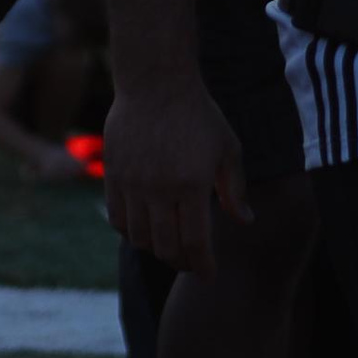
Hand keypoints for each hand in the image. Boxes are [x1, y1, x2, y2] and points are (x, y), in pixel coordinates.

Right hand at [100, 74, 247, 277]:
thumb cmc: (199, 115)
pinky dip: (130, 232)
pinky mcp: (113, 175)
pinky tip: (144, 230)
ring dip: (156, 250)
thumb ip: (235, 189)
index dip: (202, 266)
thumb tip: (244, 221)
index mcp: (191, 185)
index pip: (195, 243)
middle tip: (191, 263)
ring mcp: (132, 183)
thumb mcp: (227, 149)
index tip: (208, 275)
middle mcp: (159, 189)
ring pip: (139, 238)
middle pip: (165, 247)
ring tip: (169, 247)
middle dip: (181, 263)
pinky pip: (117, 219)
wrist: (156, 83)